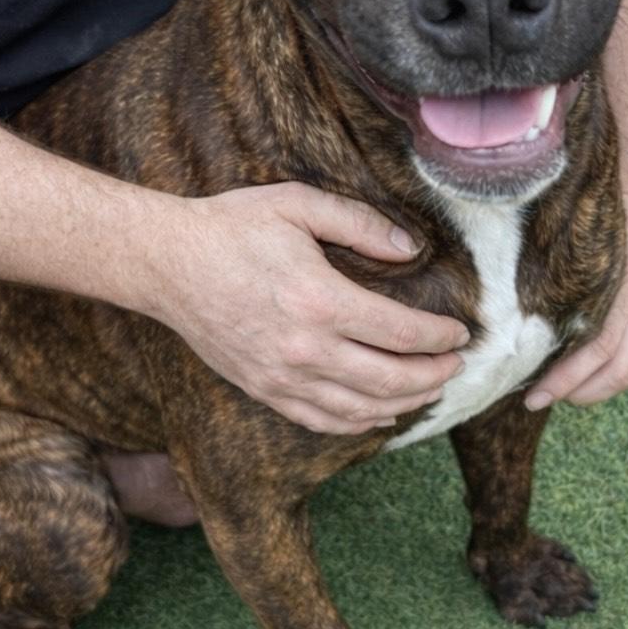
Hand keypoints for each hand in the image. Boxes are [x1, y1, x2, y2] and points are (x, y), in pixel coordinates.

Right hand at [142, 182, 469, 433]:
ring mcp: (282, 376)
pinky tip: (379, 414)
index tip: (460, 333)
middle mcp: (305, 348)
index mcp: (320, 300)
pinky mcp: (262, 389)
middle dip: (434, 376)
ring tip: (429, 389)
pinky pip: (321, 420)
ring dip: (405, 403)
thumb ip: (360, 224)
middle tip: (456, 365)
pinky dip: (359, 423)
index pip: (401, 332)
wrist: (167, 263)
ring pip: (360, 408)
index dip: (440, 338)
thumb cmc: (232, 227)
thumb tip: (411, 248)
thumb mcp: (298, 205)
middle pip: (391, 380)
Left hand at [524, 215, 627, 409]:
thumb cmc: (596, 228)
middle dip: (572, 389)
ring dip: (589, 391)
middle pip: (612, 365)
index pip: (598, 345)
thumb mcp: (576, 243)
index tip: (533, 388)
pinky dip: (603, 379)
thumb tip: (503, 305)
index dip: (567, 374)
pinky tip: (577, 382)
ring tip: (554, 396)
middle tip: (535, 399)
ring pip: (626, 370)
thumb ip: (550, 274)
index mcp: (620, 286)